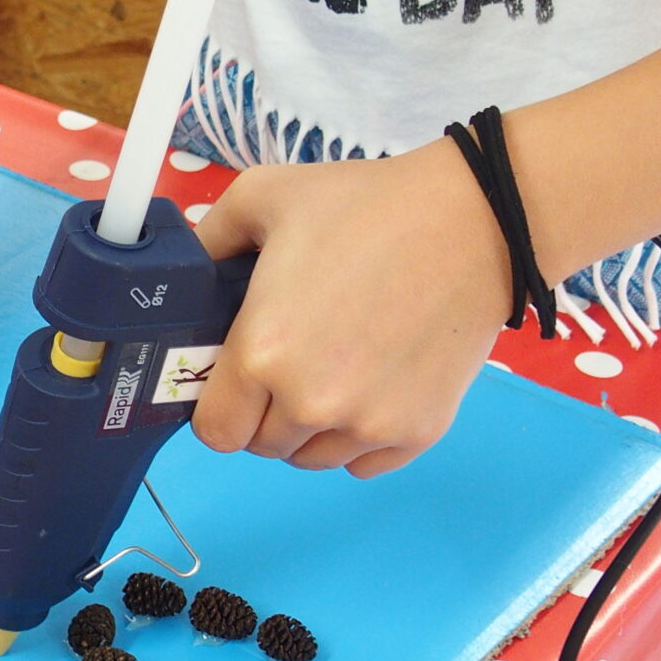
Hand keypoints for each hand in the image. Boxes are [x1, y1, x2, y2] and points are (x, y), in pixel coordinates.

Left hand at [190, 142, 511, 477]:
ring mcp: (369, 425)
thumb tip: (184, 272)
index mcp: (262, 355)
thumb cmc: (368, 205)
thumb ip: (208, 240)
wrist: (475, 219)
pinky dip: (360, 437)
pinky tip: (371, 382)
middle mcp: (311, 404)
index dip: (218, 405)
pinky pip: (364, 463)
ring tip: (333, 366)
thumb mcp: (262, 197)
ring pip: (313, 458)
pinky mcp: (418, 432)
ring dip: (310, 428)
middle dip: (263, 411)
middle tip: (289, 358)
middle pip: (261, 445)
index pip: (213, 430)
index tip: (233, 377)